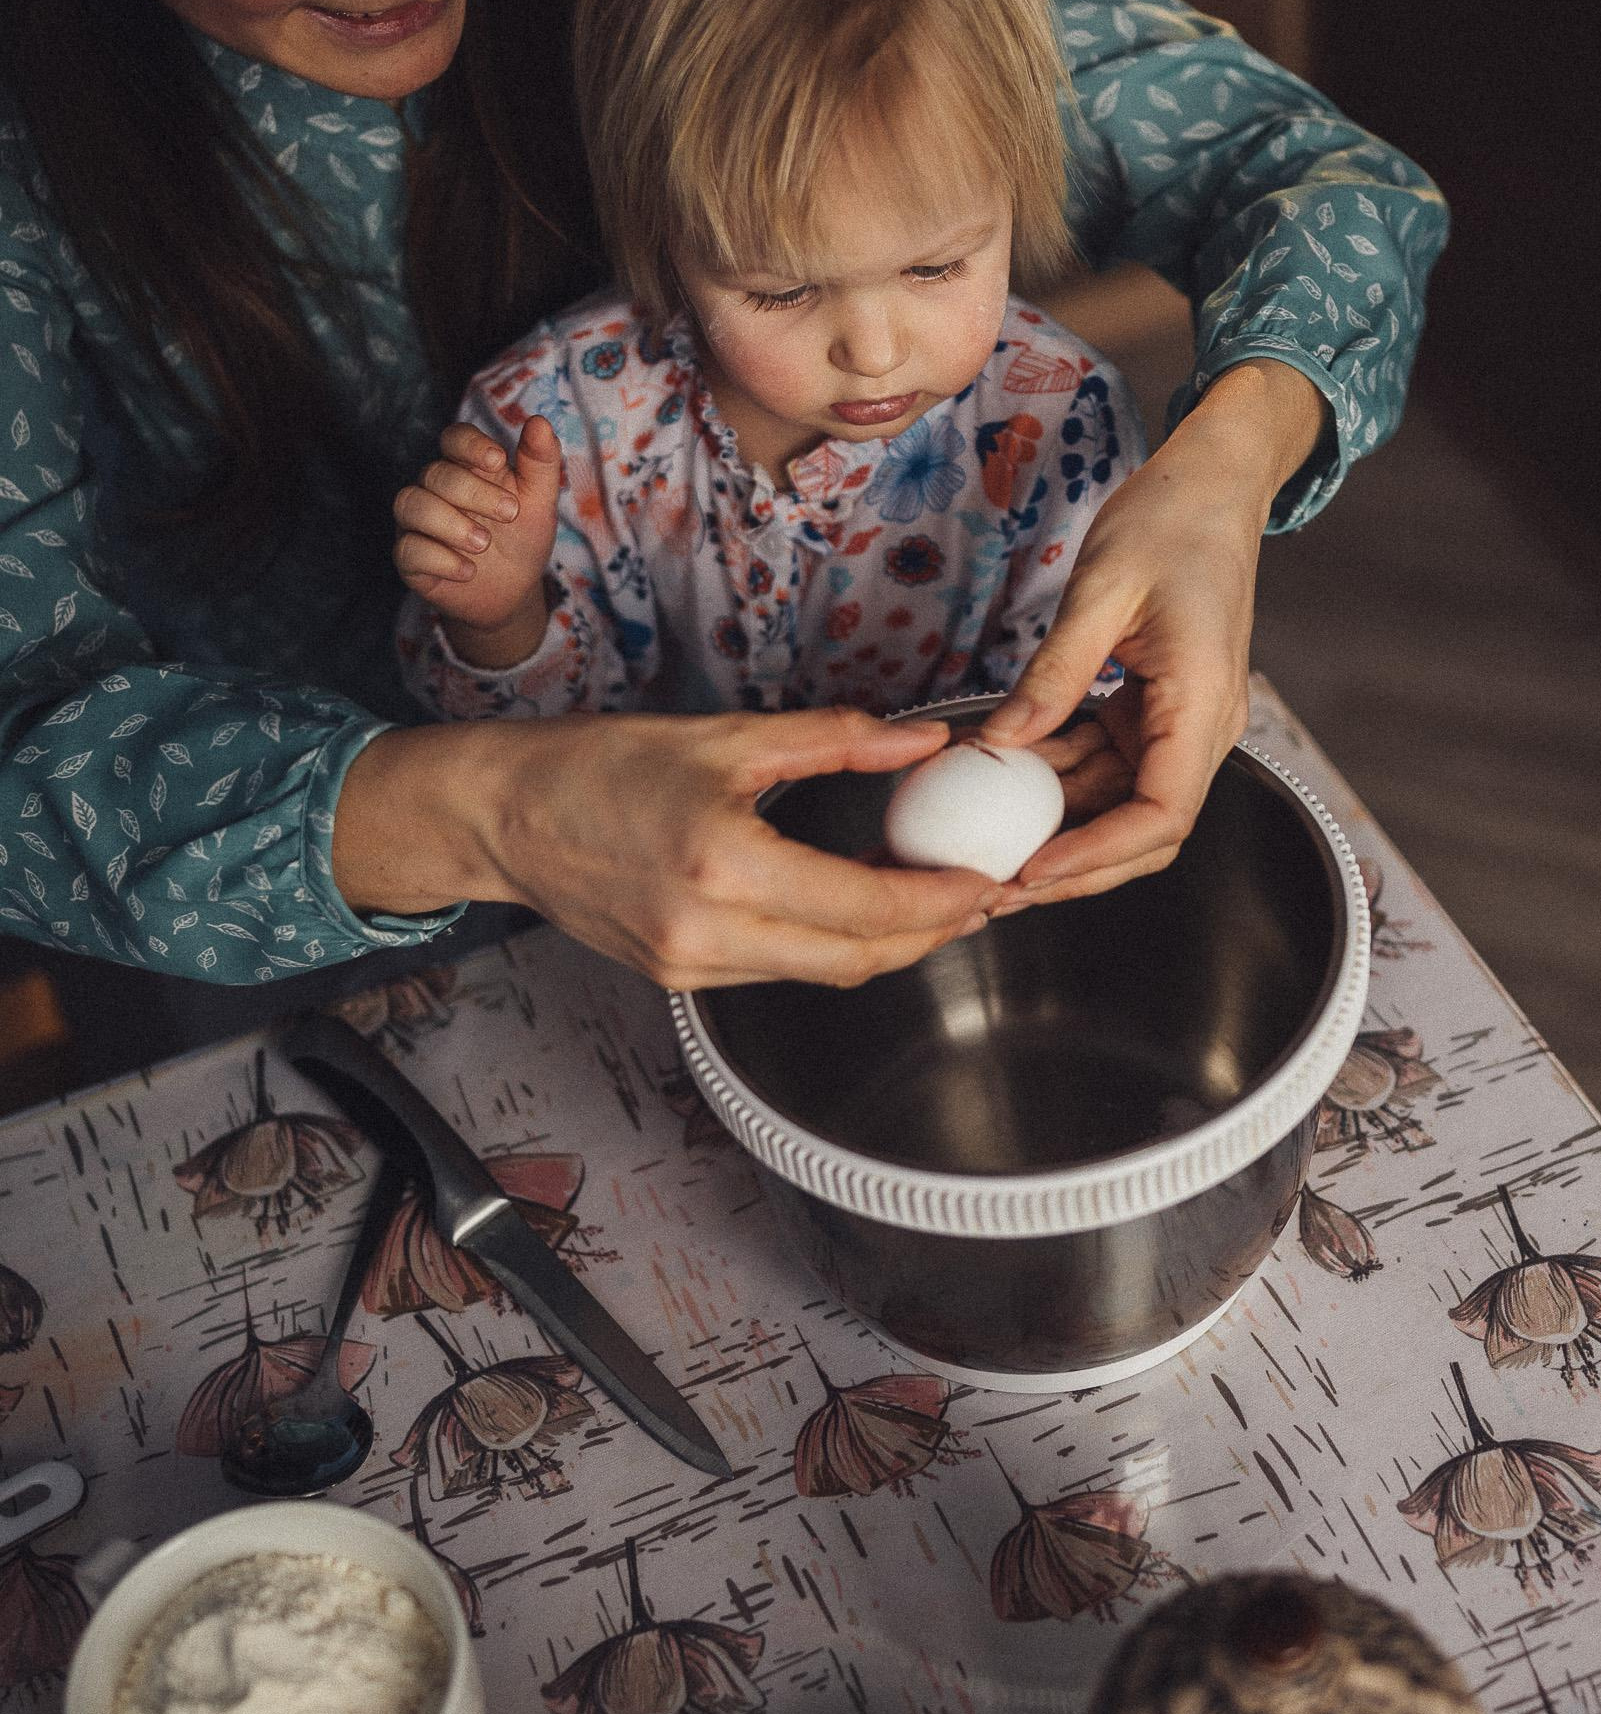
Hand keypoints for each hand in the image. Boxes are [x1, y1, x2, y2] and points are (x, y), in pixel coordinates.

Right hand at [333, 709, 1000, 990]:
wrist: (503, 817)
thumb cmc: (595, 767)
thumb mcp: (725, 737)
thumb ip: (836, 740)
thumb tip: (924, 743)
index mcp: (724, 866)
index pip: (865, 905)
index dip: (939, 900)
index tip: (985, 879)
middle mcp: (709, 932)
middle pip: (857, 957)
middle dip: (929, 932)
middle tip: (976, 894)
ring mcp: (692, 965)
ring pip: (823, 971)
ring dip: (884, 941)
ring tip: (928, 894)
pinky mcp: (680, 976)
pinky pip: (781, 969)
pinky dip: (829, 942)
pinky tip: (852, 903)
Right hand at [392, 415, 564, 665]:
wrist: (514, 593)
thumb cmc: (522, 539)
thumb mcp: (539, 502)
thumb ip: (540, 463)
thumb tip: (541, 422)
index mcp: (466, 468)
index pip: (454, 438)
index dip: (470, 444)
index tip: (497, 460)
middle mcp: (435, 489)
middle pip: (435, 473)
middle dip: (473, 492)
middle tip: (510, 514)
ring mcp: (418, 522)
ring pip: (411, 504)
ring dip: (449, 523)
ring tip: (483, 543)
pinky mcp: (410, 558)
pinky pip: (408, 549)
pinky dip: (440, 559)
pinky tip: (469, 570)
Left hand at [980, 358, 1324, 901]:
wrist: (1211, 483)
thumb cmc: (1171, 519)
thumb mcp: (1101, 590)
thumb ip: (1054, 674)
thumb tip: (1000, 746)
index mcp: (1203, 705)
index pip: (1161, 816)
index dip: (1096, 855)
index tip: (1032, 869)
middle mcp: (1201, 728)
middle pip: (1141, 830)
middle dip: (1072, 865)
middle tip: (995, 885)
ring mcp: (1178, 723)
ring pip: (1118, 803)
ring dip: (1056, 825)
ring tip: (985, 841)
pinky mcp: (1153, 711)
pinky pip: (1105, 763)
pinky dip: (1056, 777)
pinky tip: (1002, 779)